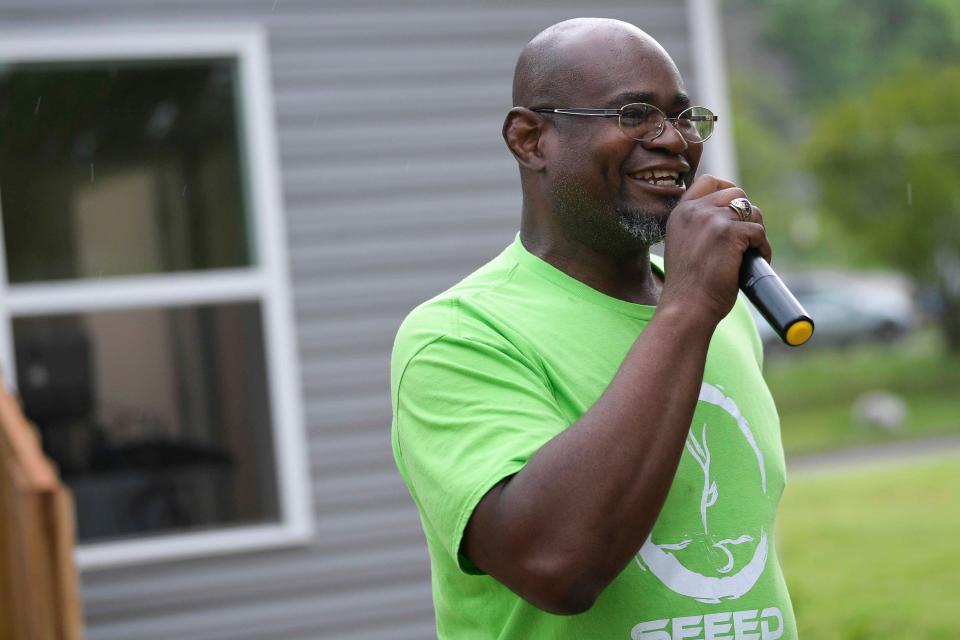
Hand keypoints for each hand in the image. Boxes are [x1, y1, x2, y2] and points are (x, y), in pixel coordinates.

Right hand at [659, 175, 770, 323]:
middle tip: (746, 237)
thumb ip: (698, 226)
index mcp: (681, 213)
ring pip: (752, 211)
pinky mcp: (730, 233)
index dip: (728, 188)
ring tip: (752, 252)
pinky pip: (758, 231)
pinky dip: (763, 247)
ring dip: (756, 231)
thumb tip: (730, 215)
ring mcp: (712, 219)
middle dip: (747, 213)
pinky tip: (757, 260)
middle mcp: (694, 211)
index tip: (736, 205)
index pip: (708, 181)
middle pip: (736, 193)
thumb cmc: (688, 285)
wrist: (687, 306)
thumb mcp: (684, 245)